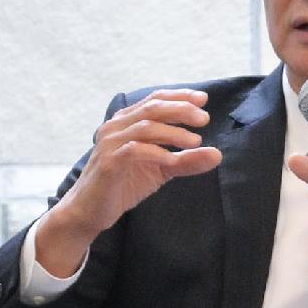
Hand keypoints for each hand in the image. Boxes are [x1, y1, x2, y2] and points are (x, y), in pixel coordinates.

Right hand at [31, 90, 219, 276]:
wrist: (91, 210)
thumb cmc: (124, 185)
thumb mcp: (161, 170)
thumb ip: (186, 160)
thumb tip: (217, 154)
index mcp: (126, 121)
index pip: (154, 100)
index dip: (179, 96)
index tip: (203, 99)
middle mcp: (116, 126)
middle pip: (152, 108)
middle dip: (180, 110)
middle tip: (204, 119)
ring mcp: (110, 143)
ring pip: (145, 127)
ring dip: (173, 133)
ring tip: (195, 141)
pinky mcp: (108, 162)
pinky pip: (135, 151)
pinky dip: (157, 153)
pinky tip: (174, 159)